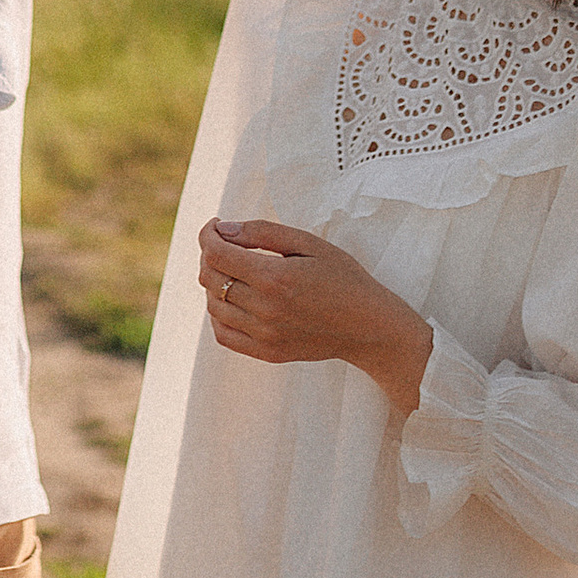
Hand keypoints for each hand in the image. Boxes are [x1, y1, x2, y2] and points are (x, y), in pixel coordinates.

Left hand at [197, 217, 432, 413]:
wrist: (369, 326)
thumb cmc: (343, 278)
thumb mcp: (309, 243)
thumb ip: (263, 233)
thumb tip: (224, 230)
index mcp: (274, 277)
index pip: (216, 254)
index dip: (207, 234)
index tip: (216, 225)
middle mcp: (264, 309)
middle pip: (210, 278)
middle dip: (209, 254)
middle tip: (225, 243)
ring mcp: (264, 335)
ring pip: (213, 306)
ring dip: (213, 283)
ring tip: (232, 269)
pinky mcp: (268, 353)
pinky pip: (223, 335)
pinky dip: (218, 314)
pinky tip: (232, 300)